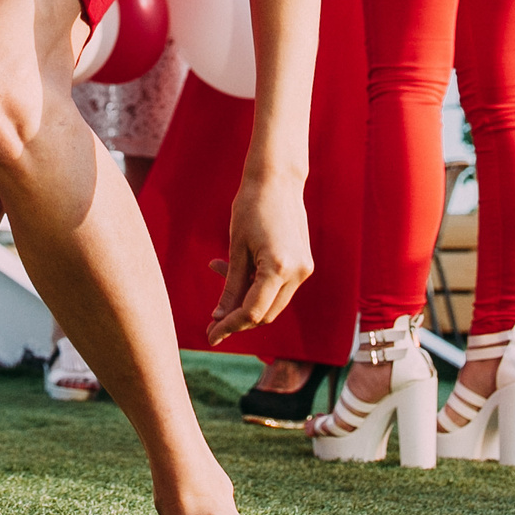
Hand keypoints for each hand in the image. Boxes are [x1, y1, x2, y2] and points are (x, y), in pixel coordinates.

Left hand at [204, 172, 312, 343]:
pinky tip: (235, 267)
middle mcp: (297, 273)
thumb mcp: (236, 248)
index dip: (229, 326)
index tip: (210, 335)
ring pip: (273, 302)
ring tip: (218, 269)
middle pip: (265, 313)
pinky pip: (279, 287)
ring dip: (246, 299)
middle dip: (238, 318)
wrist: (277, 179)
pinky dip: (257, 286)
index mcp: (278, 269)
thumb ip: (231, 285)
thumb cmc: (251, 207)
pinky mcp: (303, 264)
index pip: (252, 312)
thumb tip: (220, 316)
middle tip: (211, 319)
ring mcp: (304, 269)